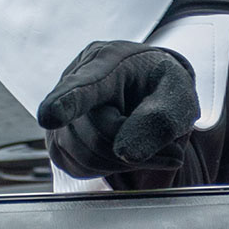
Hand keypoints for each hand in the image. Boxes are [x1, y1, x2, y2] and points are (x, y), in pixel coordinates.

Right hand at [36, 41, 198, 178]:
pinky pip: (80, 167)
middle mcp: (73, 81)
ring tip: (144, 142)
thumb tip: (126, 153)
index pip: (84, 86)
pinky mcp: (57, 140)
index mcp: (107, 61)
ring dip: (124, 161)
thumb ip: (161, 118)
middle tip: (169, 146)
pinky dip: (110, 167)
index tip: (50, 116)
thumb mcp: (178, 92)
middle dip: (133, 148)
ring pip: (86, 157)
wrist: (145, 85)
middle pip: (96, 136)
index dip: (67, 102)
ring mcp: (59, 112)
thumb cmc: (161, 85)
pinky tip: (123, 148)